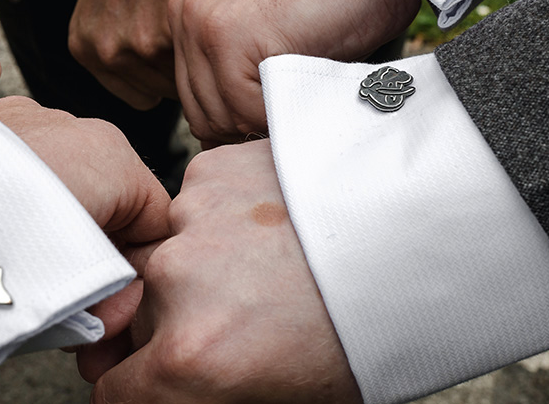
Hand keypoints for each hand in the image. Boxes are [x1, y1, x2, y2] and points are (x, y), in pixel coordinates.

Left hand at [0, 96, 170, 337]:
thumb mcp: (76, 285)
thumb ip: (112, 295)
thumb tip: (116, 309)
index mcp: (113, 156)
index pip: (156, 222)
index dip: (138, 275)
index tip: (112, 313)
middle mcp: (74, 126)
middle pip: (110, 201)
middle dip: (94, 254)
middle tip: (71, 307)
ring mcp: (25, 119)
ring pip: (65, 183)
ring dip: (56, 228)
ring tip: (25, 272)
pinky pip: (21, 169)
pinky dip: (18, 203)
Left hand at [68, 0, 210, 109]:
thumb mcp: (107, 1)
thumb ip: (120, 41)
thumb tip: (153, 86)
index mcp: (86, 47)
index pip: (138, 95)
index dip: (164, 77)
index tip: (180, 58)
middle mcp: (106, 52)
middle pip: (162, 91)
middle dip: (183, 68)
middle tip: (198, 38)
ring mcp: (136, 47)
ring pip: (186, 79)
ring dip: (201, 60)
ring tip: (205, 27)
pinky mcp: (166, 35)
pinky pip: (202, 63)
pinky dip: (212, 46)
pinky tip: (212, 22)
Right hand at [82, 140, 361, 402]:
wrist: (433, 225)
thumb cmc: (383, 318)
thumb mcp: (301, 395)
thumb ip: (221, 393)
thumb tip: (191, 387)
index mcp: (194, 356)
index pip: (115, 390)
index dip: (133, 391)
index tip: (147, 384)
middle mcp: (179, 280)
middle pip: (136, 319)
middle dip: (168, 326)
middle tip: (233, 324)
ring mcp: (192, 214)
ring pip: (166, 253)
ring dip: (196, 266)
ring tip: (265, 266)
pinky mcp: (212, 167)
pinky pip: (196, 205)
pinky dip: (220, 218)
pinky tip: (271, 225)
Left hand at [168, 0, 419, 142]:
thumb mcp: (269, 37)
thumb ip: (237, 76)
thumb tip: (225, 139)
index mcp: (189, 14)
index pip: (196, 104)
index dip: (242, 121)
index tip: (279, 107)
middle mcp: (186, 15)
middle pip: (203, 116)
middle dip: (251, 124)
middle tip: (295, 101)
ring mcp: (203, 23)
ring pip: (223, 118)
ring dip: (268, 118)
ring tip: (302, 85)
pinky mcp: (228, 35)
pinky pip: (247, 110)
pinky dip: (282, 111)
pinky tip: (307, 78)